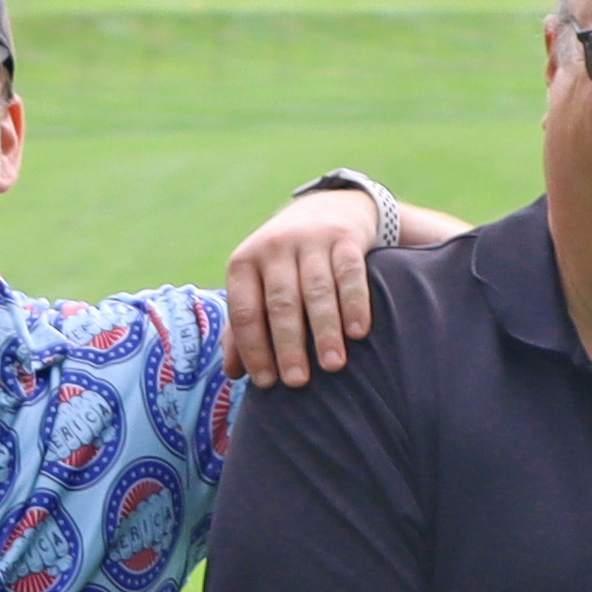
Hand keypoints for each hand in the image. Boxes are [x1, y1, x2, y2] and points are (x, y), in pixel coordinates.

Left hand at [226, 180, 388, 386]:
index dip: (253, 349)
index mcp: (244, 262)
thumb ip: (243, 327)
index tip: (266, 383)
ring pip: (316, 290)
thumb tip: (233, 373)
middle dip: (289, 345)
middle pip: (280, 303)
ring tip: (333, 365)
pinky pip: (350, 273)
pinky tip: (359, 333)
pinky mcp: (344, 237)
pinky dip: (354, 303)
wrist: (327, 208)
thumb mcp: (257, 285)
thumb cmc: (285, 264)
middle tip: (298, 382)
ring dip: (325, 330)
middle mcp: (274, 247)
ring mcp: (310, 239)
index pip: (244, 311)